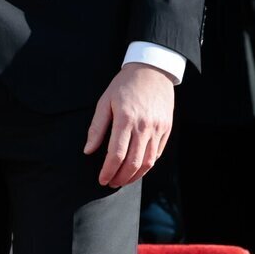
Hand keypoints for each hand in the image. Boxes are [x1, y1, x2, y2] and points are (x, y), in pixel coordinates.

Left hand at [84, 63, 175, 187]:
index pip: (116, 154)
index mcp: (125, 119)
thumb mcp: (104, 102)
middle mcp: (144, 126)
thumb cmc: (125, 85)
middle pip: (133, 163)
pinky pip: (157, 153)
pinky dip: (147, 165)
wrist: (152, 70)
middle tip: (111, 183)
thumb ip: (97, 128)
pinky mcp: (166, 128)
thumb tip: (88, 150)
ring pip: (148, 162)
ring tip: (123, 180)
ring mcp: (157, 128)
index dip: (108, 171)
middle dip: (120, 178)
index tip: (102, 179)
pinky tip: (137, 169)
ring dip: (135, 176)